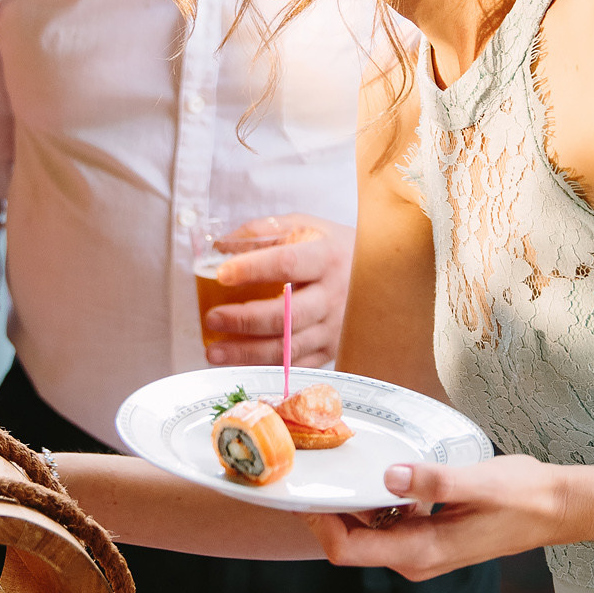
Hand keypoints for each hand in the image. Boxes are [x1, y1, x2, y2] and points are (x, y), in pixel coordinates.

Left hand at [200, 213, 353, 366]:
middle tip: (212, 317)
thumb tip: (221, 245)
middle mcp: (334, 296)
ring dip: (246, 352)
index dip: (251, 269)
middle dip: (243, 320)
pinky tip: (239, 362)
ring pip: (288, 348)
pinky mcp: (333, 349)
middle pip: (286, 315)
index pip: (286, 264)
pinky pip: (296, 365)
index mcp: (327, 258)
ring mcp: (335, 327)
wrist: (381, 275)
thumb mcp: (306, 226)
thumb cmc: (335, 248)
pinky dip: (265, 366)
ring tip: (214, 350)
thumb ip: (264, 231)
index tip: (221, 273)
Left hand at [306, 453, 568, 578]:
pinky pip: (387, 523)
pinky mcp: (428, 536)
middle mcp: (415, 558)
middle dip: (328, 511)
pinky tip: (381, 472)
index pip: (349, 550)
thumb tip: (390, 477)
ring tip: (342, 464)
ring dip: (351, 504)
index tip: (308, 489)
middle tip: (316, 468)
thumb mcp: (479, 482)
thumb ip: (433, 482)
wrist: (554, 508)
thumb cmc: (521, 497)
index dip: (321, 523)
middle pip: (350, 542)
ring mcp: (421, 550)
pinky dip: (375, 502)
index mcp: (421, 551)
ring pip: (367, 532)